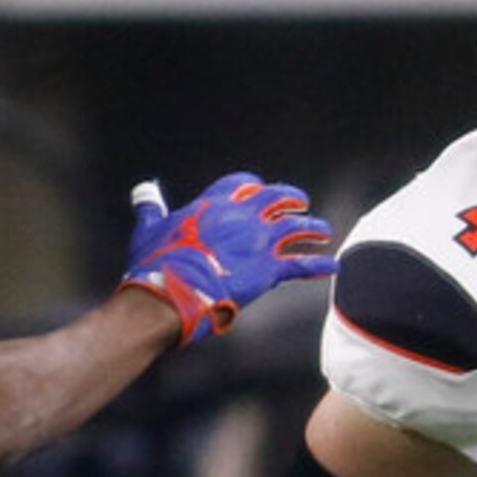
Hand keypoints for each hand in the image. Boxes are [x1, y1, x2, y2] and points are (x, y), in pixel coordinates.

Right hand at [120, 172, 337, 346]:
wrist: (170, 293)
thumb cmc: (155, 263)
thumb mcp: (149, 228)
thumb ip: (151, 208)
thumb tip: (143, 192)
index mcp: (213, 203)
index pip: (241, 184)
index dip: (252, 186)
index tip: (257, 189)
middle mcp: (241, 215)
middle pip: (275, 197)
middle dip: (289, 198)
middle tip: (298, 202)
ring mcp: (258, 241)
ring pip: (294, 226)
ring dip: (311, 226)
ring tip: (322, 229)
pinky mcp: (268, 269)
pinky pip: (300, 263)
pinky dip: (318, 264)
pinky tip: (333, 264)